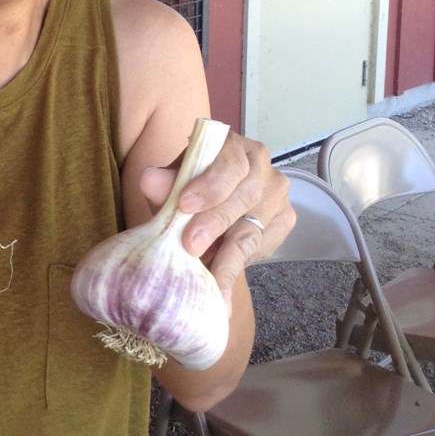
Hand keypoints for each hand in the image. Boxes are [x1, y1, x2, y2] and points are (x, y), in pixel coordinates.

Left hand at [139, 130, 293, 307]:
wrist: (207, 212)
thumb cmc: (188, 190)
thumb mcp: (172, 184)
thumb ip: (164, 183)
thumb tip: (150, 180)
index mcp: (233, 147)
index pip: (228, 163)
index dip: (209, 185)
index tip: (185, 205)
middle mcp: (261, 166)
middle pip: (243, 196)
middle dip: (215, 223)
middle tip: (190, 246)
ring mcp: (276, 194)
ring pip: (253, 228)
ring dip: (227, 256)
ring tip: (208, 281)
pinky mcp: (284, 221)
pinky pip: (262, 248)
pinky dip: (239, 267)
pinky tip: (223, 288)